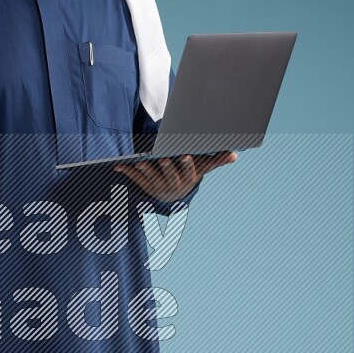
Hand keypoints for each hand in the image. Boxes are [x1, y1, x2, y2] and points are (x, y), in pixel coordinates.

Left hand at [113, 150, 236, 202]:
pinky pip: (136, 180)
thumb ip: (216, 160)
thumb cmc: (189, 175)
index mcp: (187, 179)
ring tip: (139, 162)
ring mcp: (158, 188)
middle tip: (161, 158)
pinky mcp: (145, 188)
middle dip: (166, 167)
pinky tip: (118, 166)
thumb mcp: (202, 169)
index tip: (184, 155)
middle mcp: (174, 186)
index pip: (187, 171)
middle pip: (169, 176)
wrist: (174, 197)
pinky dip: (127, 173)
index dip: (185, 164)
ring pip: (152, 179)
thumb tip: (235, 155)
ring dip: (145, 170)